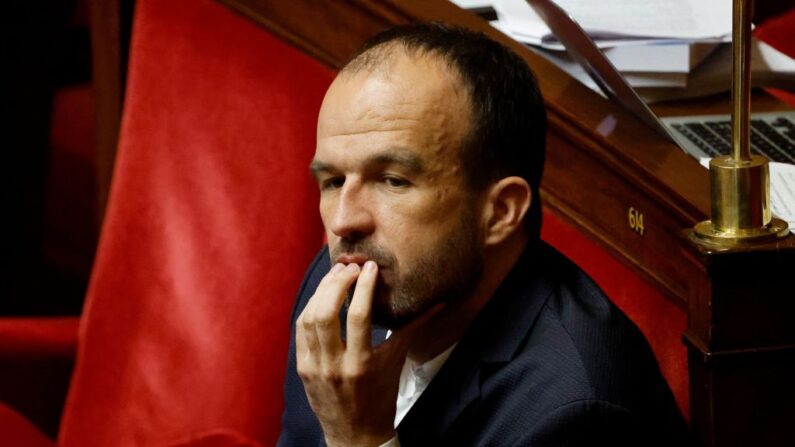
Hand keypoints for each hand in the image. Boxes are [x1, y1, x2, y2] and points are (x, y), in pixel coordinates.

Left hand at [295, 261, 432, 446]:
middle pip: (326, 313)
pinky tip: (322, 295)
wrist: (355, 434)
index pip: (360, 316)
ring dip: (321, 291)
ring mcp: (315, 366)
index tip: (370, 266)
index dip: (364, 286)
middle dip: (337, 284)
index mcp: (362, 364)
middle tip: (350, 267)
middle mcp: (335, 365)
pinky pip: (301, 329)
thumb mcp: (397, 362)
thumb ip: (412, 329)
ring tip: (336, 276)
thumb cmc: (381, 395)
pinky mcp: (302, 367)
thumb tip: (437, 303)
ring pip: (309, 318)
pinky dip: (310, 307)